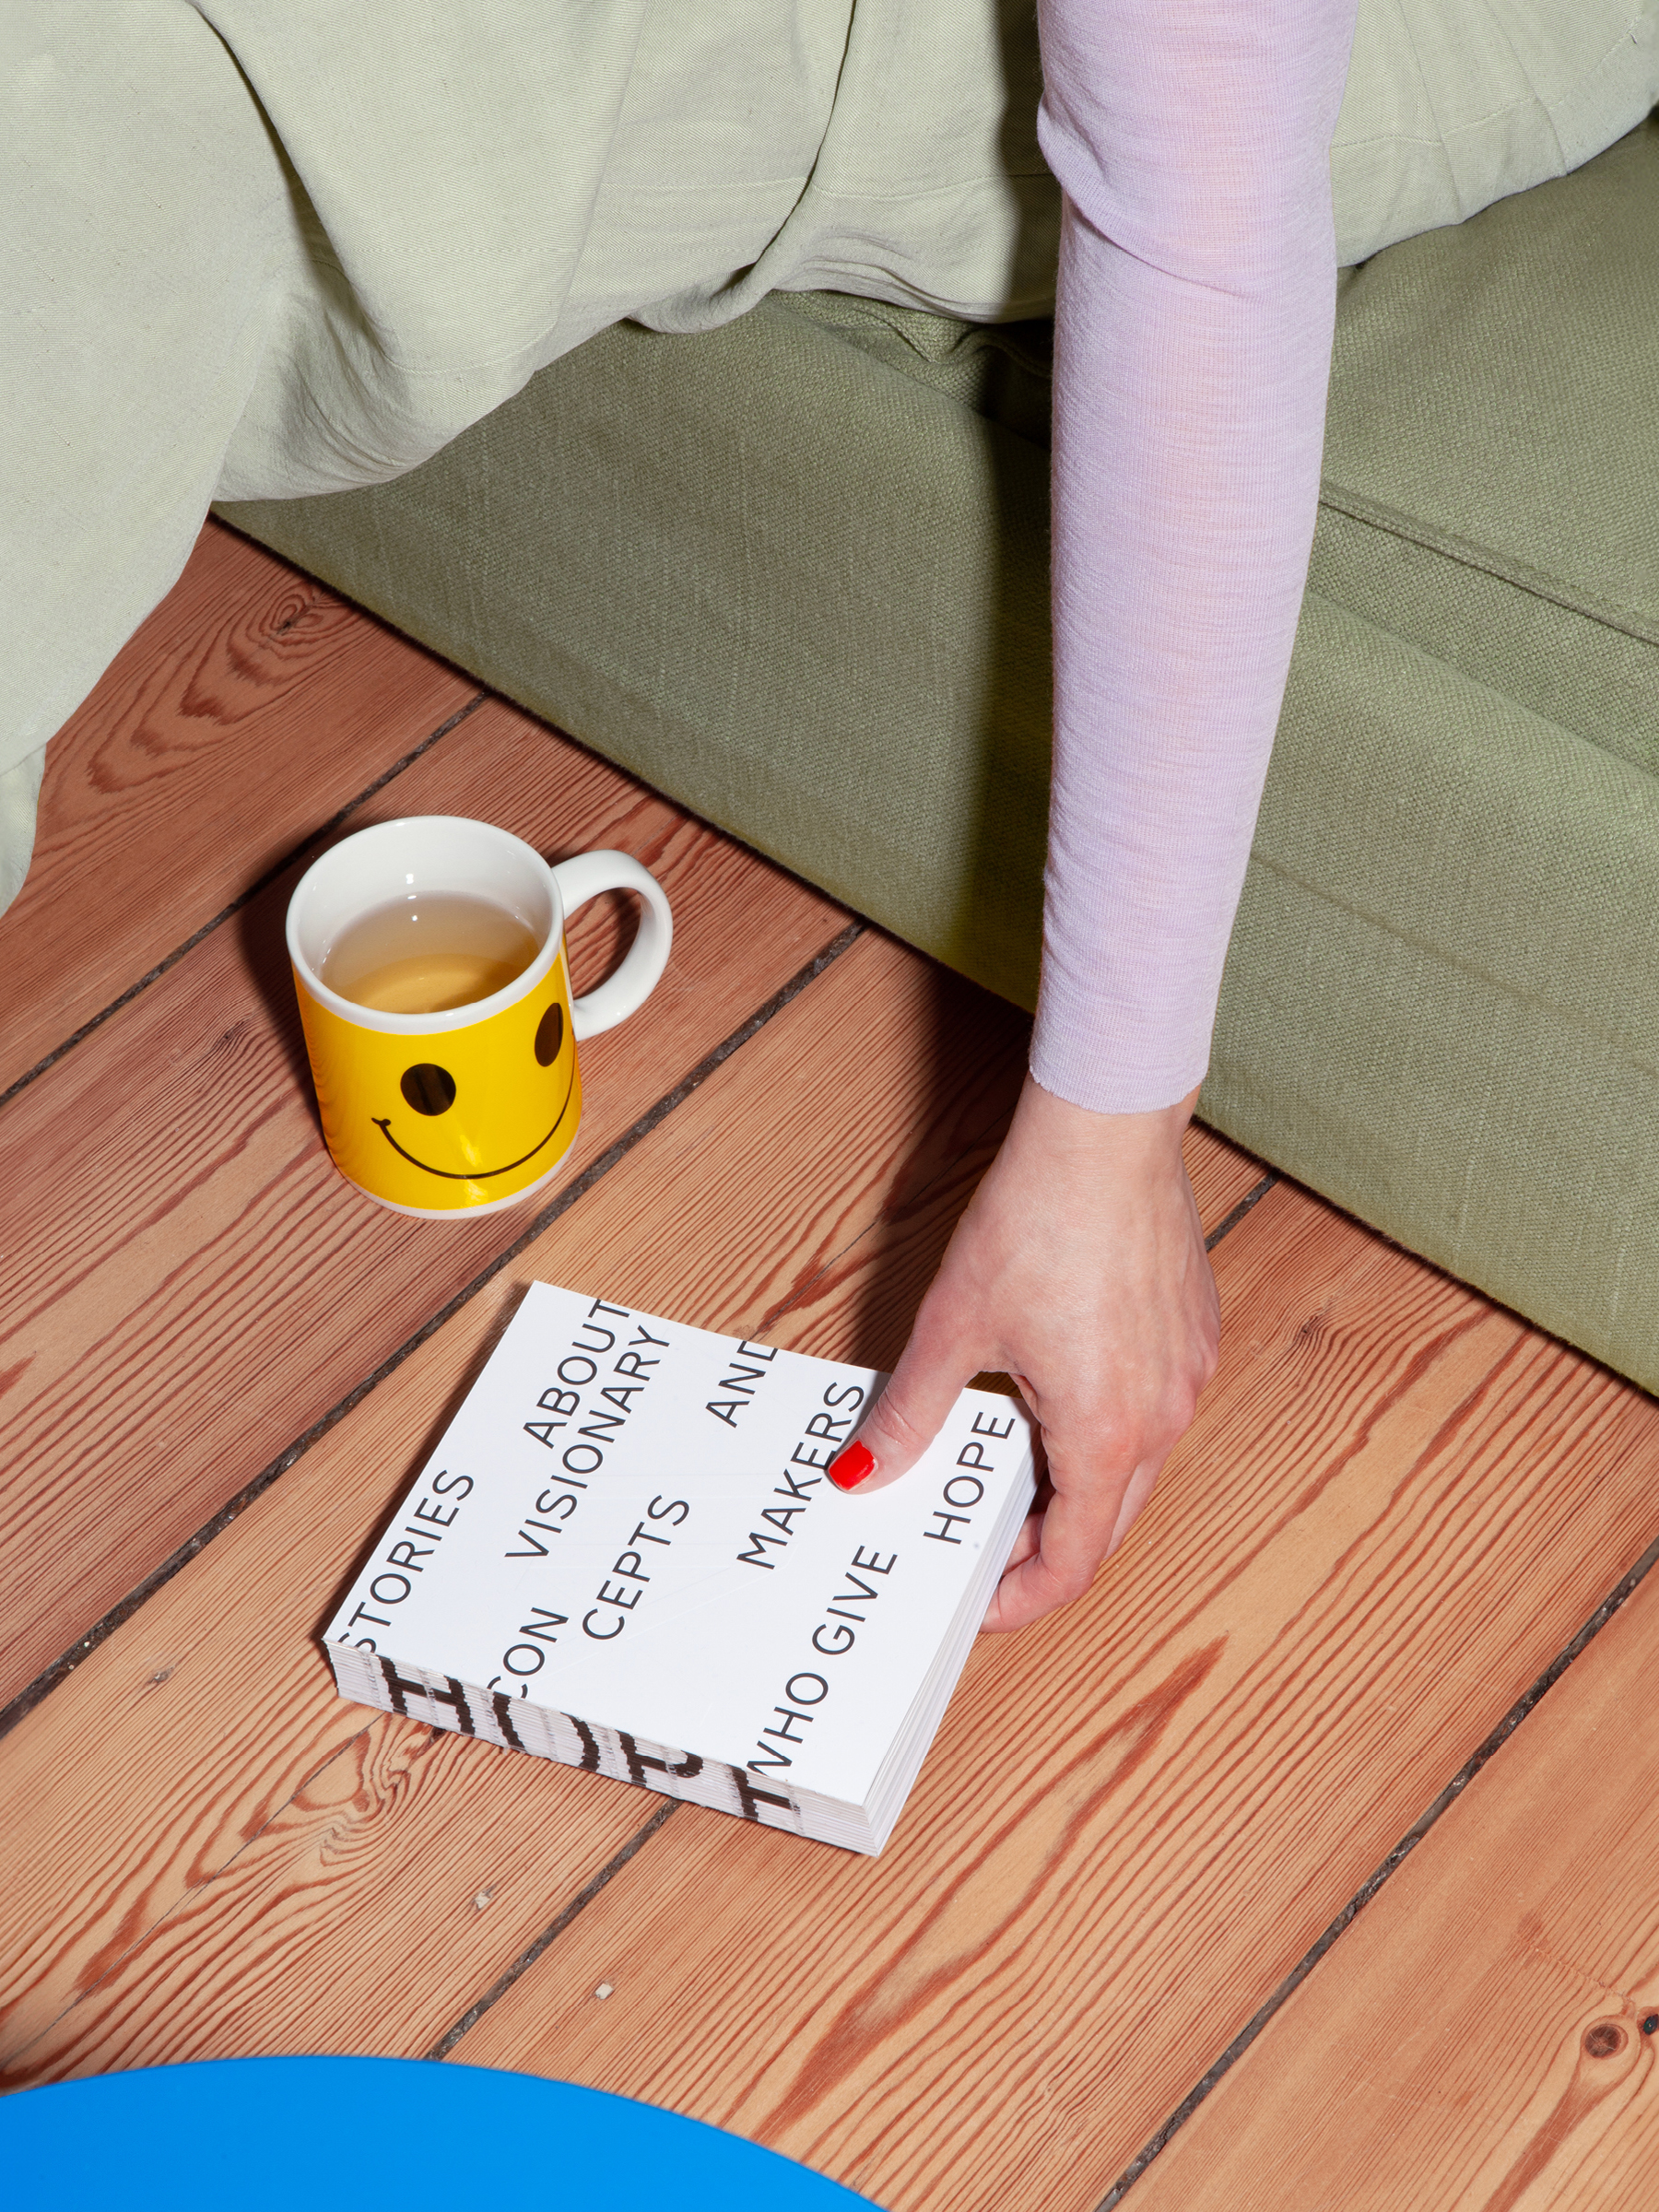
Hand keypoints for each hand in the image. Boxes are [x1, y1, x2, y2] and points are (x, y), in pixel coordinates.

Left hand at [828, 1072, 1218, 1631]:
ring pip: (1131, 1467)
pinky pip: (1150, 1411)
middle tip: (977, 1543)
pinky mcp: (1193, 1334)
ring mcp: (1187, 1374)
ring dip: (1071, 1484)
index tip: (977, 1601)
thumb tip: (866, 1472)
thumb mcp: (952, 1327)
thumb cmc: (1038, 1220)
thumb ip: (911, 1413)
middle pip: (1106, 1522)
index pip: (1073, 1561)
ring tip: (1000, 1466)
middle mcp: (1163, 1416)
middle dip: (1041, 1545)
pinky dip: (1101, 1429)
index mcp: (1105, 1433)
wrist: (1106, 1131)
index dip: (1021, 1597)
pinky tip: (1047, 1397)